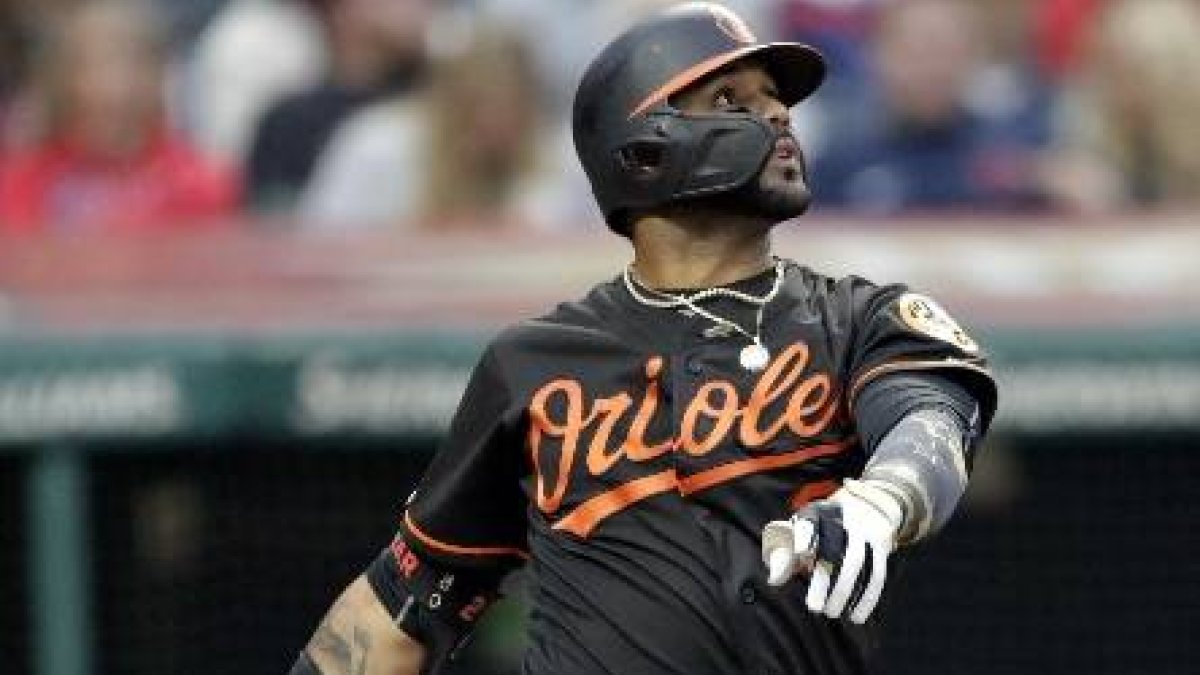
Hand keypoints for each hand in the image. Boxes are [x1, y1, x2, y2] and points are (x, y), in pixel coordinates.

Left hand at [761, 479, 904, 623]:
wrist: (863, 510)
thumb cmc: (819, 530)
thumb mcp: (798, 534)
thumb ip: (783, 555)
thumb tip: (774, 580)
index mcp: (815, 514)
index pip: (808, 523)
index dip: (804, 536)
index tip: (800, 552)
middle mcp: (841, 521)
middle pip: (833, 546)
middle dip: (824, 578)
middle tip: (813, 607)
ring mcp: (863, 534)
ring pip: (856, 561)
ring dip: (844, 590)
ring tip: (831, 612)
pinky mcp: (879, 549)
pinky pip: (877, 574)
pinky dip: (867, 597)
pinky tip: (856, 616)